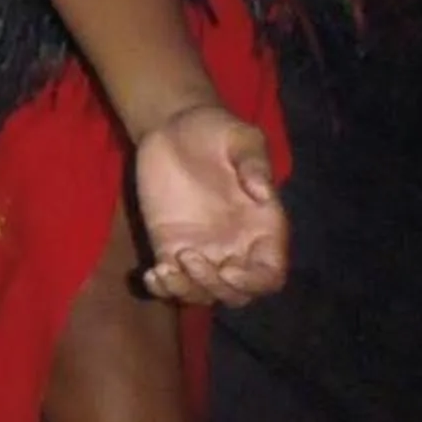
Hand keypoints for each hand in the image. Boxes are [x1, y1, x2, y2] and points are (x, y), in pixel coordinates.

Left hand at [134, 103, 286, 307]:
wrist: (173, 127)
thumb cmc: (215, 130)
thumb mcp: (240, 137)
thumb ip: (254, 163)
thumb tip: (263, 192)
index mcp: (263, 229)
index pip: (269, 275)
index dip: (255, 282)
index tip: (230, 270)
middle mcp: (236, 247)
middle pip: (236, 293)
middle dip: (215, 287)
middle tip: (189, 257)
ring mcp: (203, 250)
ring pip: (204, 293)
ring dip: (187, 291)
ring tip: (165, 270)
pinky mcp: (170, 246)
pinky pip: (171, 282)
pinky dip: (163, 289)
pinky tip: (151, 275)